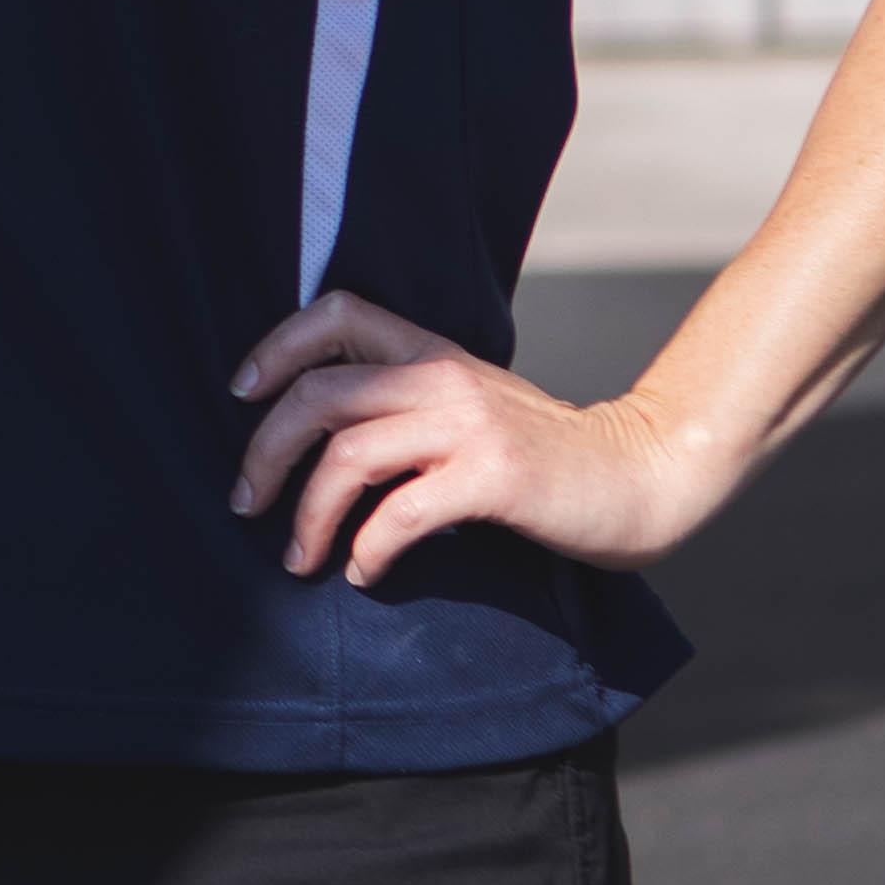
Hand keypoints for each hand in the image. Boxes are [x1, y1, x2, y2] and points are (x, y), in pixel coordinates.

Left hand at [228, 292, 756, 586]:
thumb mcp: (475, 406)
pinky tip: (365, 572)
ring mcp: (469, 426)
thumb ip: (412, 403)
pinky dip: (367, 550)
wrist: (640, 478)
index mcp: (436, 352)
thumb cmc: (546, 457)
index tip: (244, 394)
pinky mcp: (492, 478)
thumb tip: (322, 440)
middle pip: (319, 394)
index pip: (339, 313)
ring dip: (307, 515)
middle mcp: (446, 377)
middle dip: (265, 452)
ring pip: (347, 456)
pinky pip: (399, 513)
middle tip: (246, 503)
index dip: (278, 346)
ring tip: (298, 557)